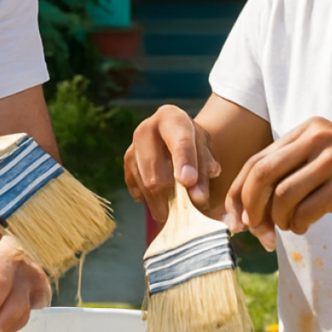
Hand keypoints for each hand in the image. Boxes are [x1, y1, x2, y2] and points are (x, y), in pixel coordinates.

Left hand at [0, 237, 51, 331]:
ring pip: (24, 315)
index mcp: (1, 258)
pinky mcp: (45, 298)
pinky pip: (30, 320)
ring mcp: (40, 284)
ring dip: (3, 331)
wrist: (12, 255)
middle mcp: (25, 270)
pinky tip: (0, 331)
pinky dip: (12, 329)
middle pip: (16, 303)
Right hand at [124, 105, 221, 221]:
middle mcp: (146, 129)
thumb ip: (205, 171)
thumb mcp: (205, 151)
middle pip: (157, 172)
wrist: (173, 134)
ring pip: (145, 184)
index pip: (179, 142)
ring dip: (161, 203)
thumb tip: (198, 198)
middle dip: (171, 197)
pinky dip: (149, 199)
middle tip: (183, 213)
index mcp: (171, 118)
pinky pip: (136, 187)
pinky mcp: (126, 161)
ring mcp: (133, 146)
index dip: (184, 162)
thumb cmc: (194, 144)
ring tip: (174, 213)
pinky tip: (161, 200)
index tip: (189, 182)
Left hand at [225, 117, 331, 249]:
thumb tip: (239, 213)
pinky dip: (298, 224)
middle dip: (251, 207)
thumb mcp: (317, 165)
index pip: (256, 161)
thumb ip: (282, 177)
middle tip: (253, 229)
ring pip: (282, 195)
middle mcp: (317, 137)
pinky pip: (305, 210)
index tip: (234, 218)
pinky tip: (304, 226)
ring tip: (289, 226)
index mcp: (306, 130)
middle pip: (262, 174)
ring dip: (278, 219)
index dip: (238, 192)